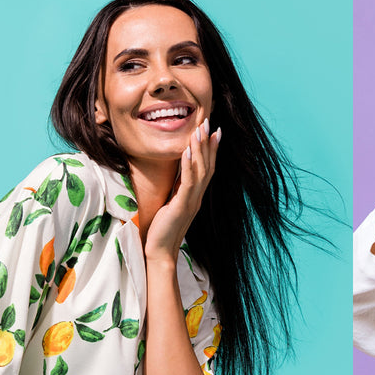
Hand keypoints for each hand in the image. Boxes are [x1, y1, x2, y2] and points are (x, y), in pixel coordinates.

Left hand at [143, 119, 219, 262]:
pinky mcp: (182, 206)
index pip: (207, 169)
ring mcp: (192, 201)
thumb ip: (177, 190)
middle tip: (209, 123)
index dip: (211, 149)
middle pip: (208, 166)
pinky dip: (189, 166)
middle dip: (208, 143)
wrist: (160, 251)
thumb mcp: (171, 204)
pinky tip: (187, 152)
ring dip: (201, 149)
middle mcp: (197, 197)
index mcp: (195, 195)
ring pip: (201, 171)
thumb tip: (178, 178)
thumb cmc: (162, 229)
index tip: (214, 131)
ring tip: (200, 130)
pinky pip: (188, 183)